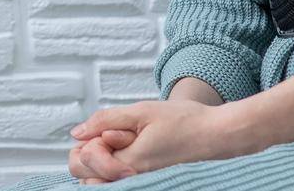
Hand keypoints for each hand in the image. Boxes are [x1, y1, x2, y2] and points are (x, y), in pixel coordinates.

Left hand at [70, 99, 245, 177]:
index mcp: (129, 164)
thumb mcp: (141, 111)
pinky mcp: (145, 183)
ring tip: (120, 143)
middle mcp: (132, 181)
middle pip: (85, 176)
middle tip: (110, 135)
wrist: (216, 136)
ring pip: (97, 182)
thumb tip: (77, 132)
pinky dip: (110, 168)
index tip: (109, 129)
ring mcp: (138, 184)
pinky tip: (124, 151)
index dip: (89, 140)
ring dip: (99, 163)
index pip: (84, 160)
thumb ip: (105, 121)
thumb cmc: (185, 122)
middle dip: (88, 153)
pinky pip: (114, 182)